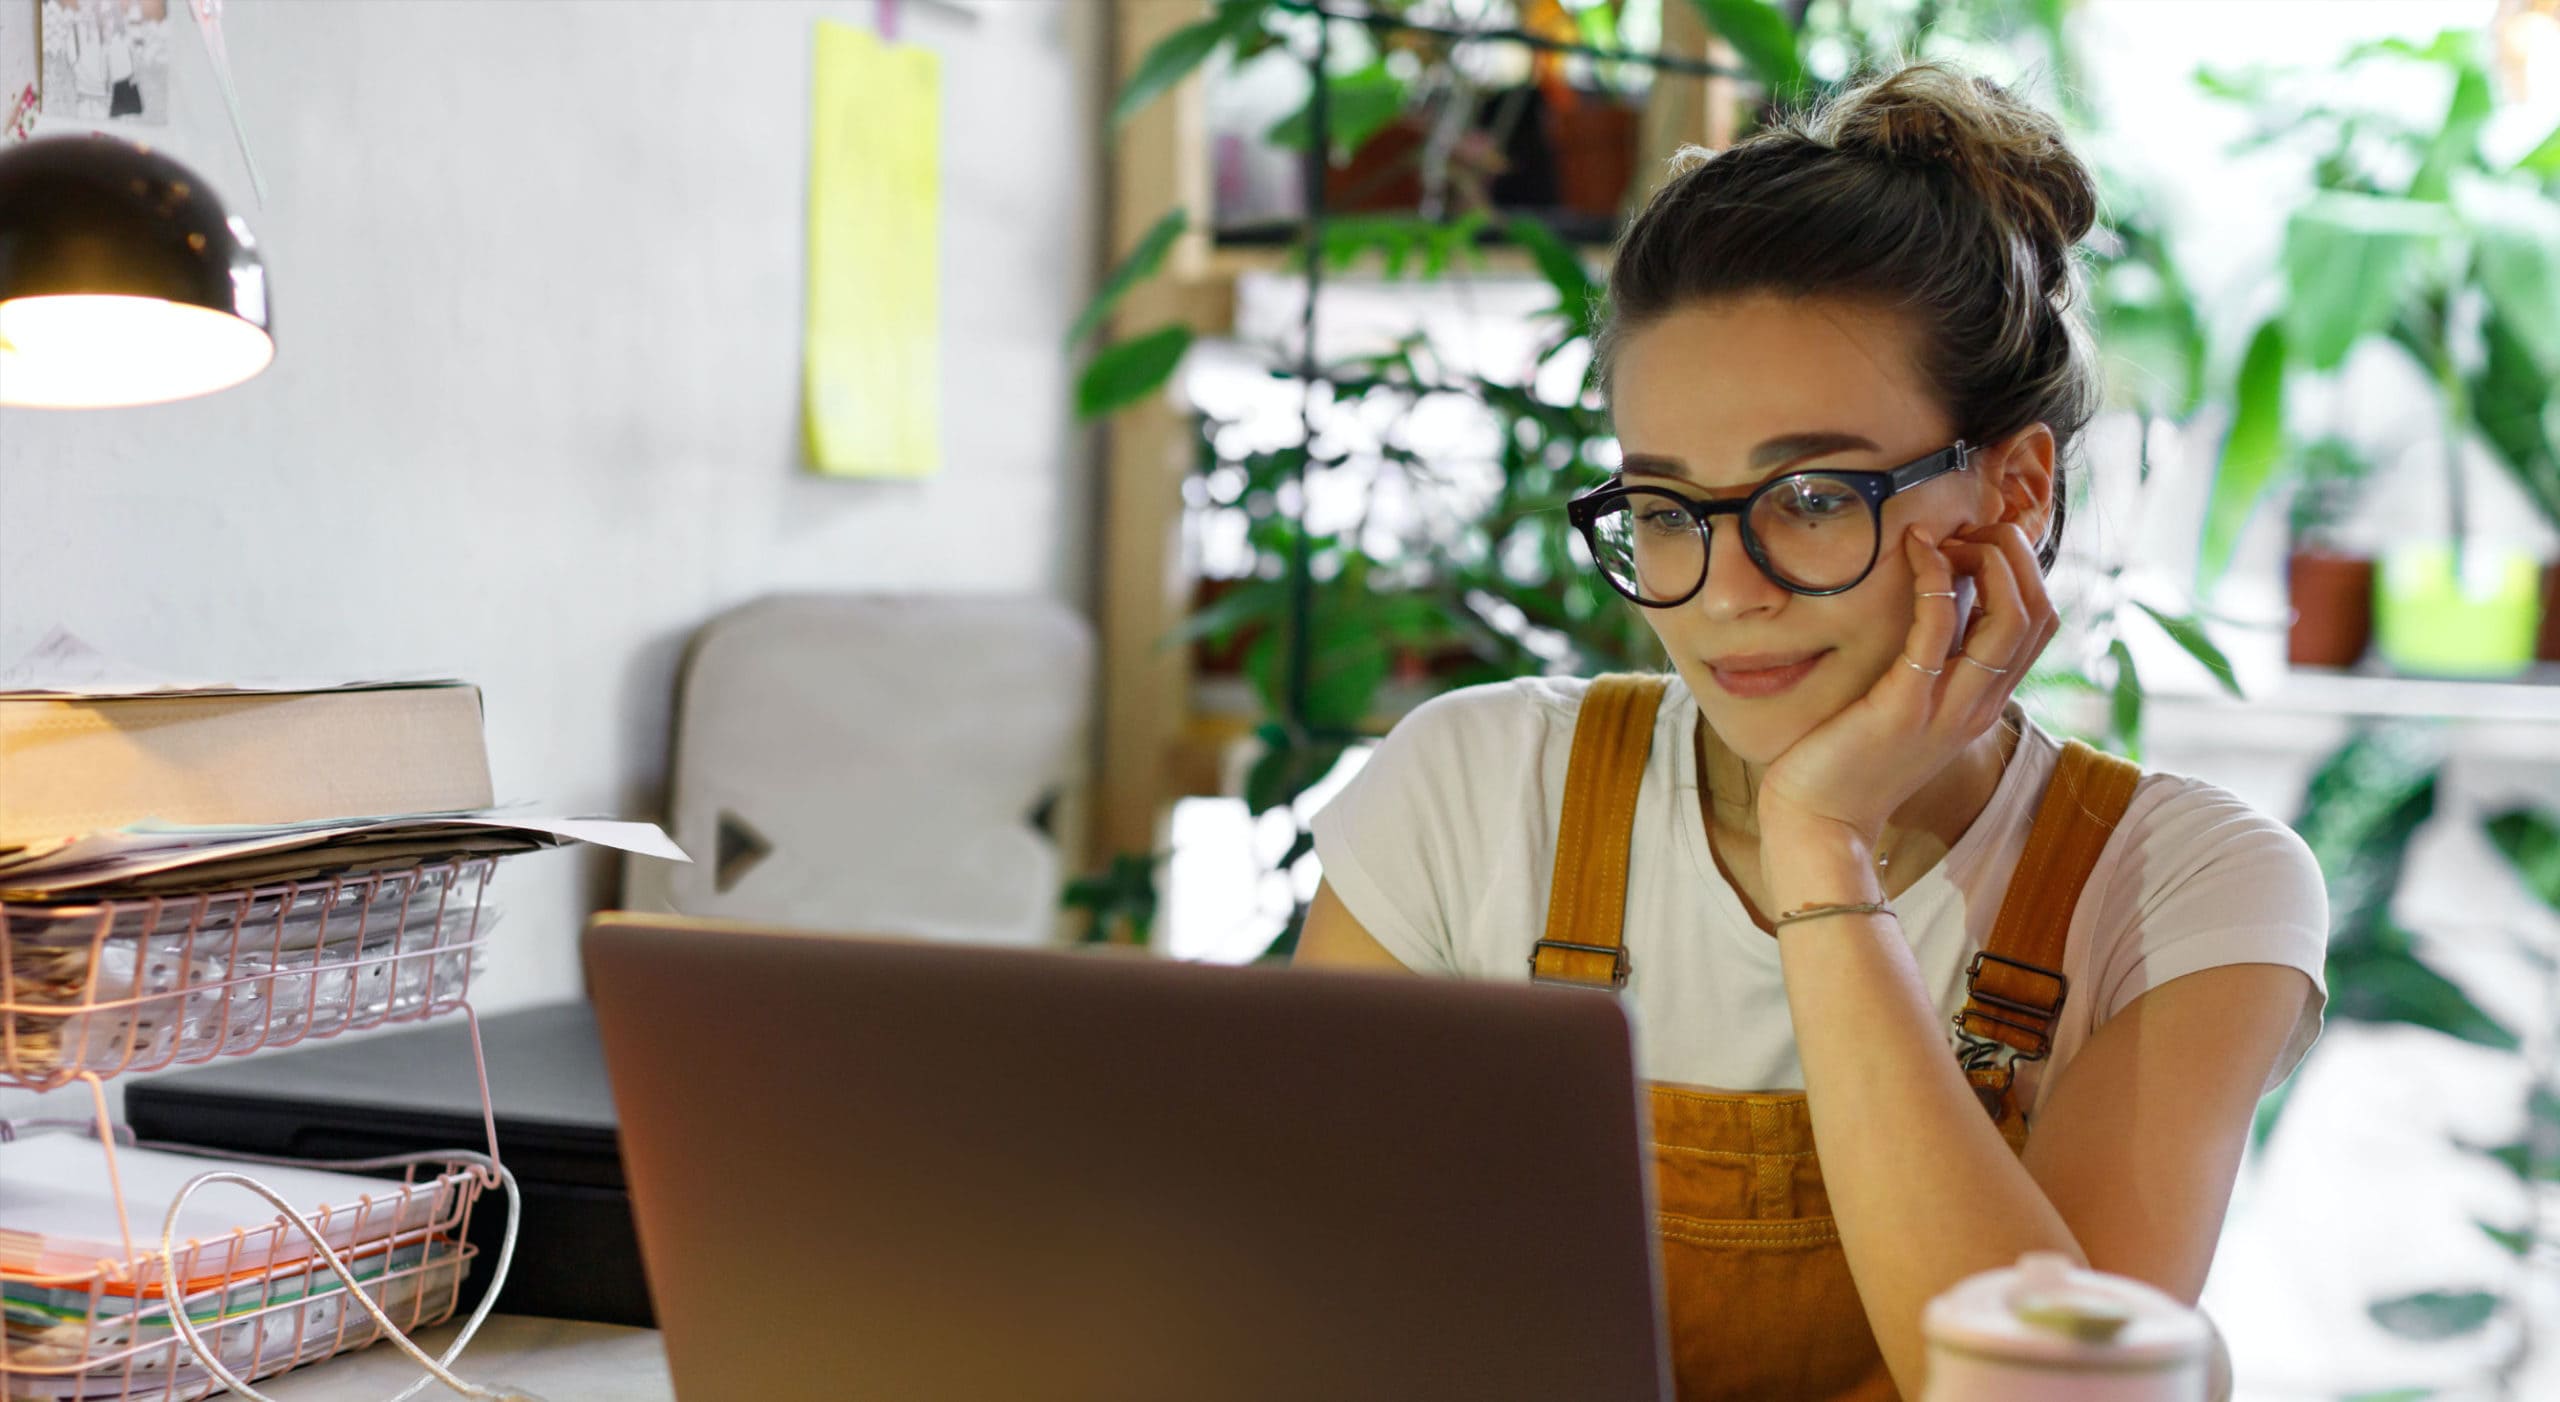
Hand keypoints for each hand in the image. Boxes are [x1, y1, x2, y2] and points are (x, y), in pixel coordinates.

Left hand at [1752, 520, 2059, 847]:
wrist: (1821, 822)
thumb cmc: (1851, 759)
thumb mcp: (1909, 707)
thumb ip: (1932, 663)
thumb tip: (1938, 598)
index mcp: (1984, 703)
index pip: (2039, 624)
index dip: (2022, 570)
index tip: (1976, 543)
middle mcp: (1979, 705)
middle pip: (2039, 614)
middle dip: (2015, 556)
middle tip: (1967, 530)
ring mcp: (1948, 707)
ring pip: (2011, 619)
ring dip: (1988, 560)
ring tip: (1947, 535)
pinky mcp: (1905, 705)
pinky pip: (1939, 628)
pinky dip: (1936, 580)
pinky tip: (1915, 551)